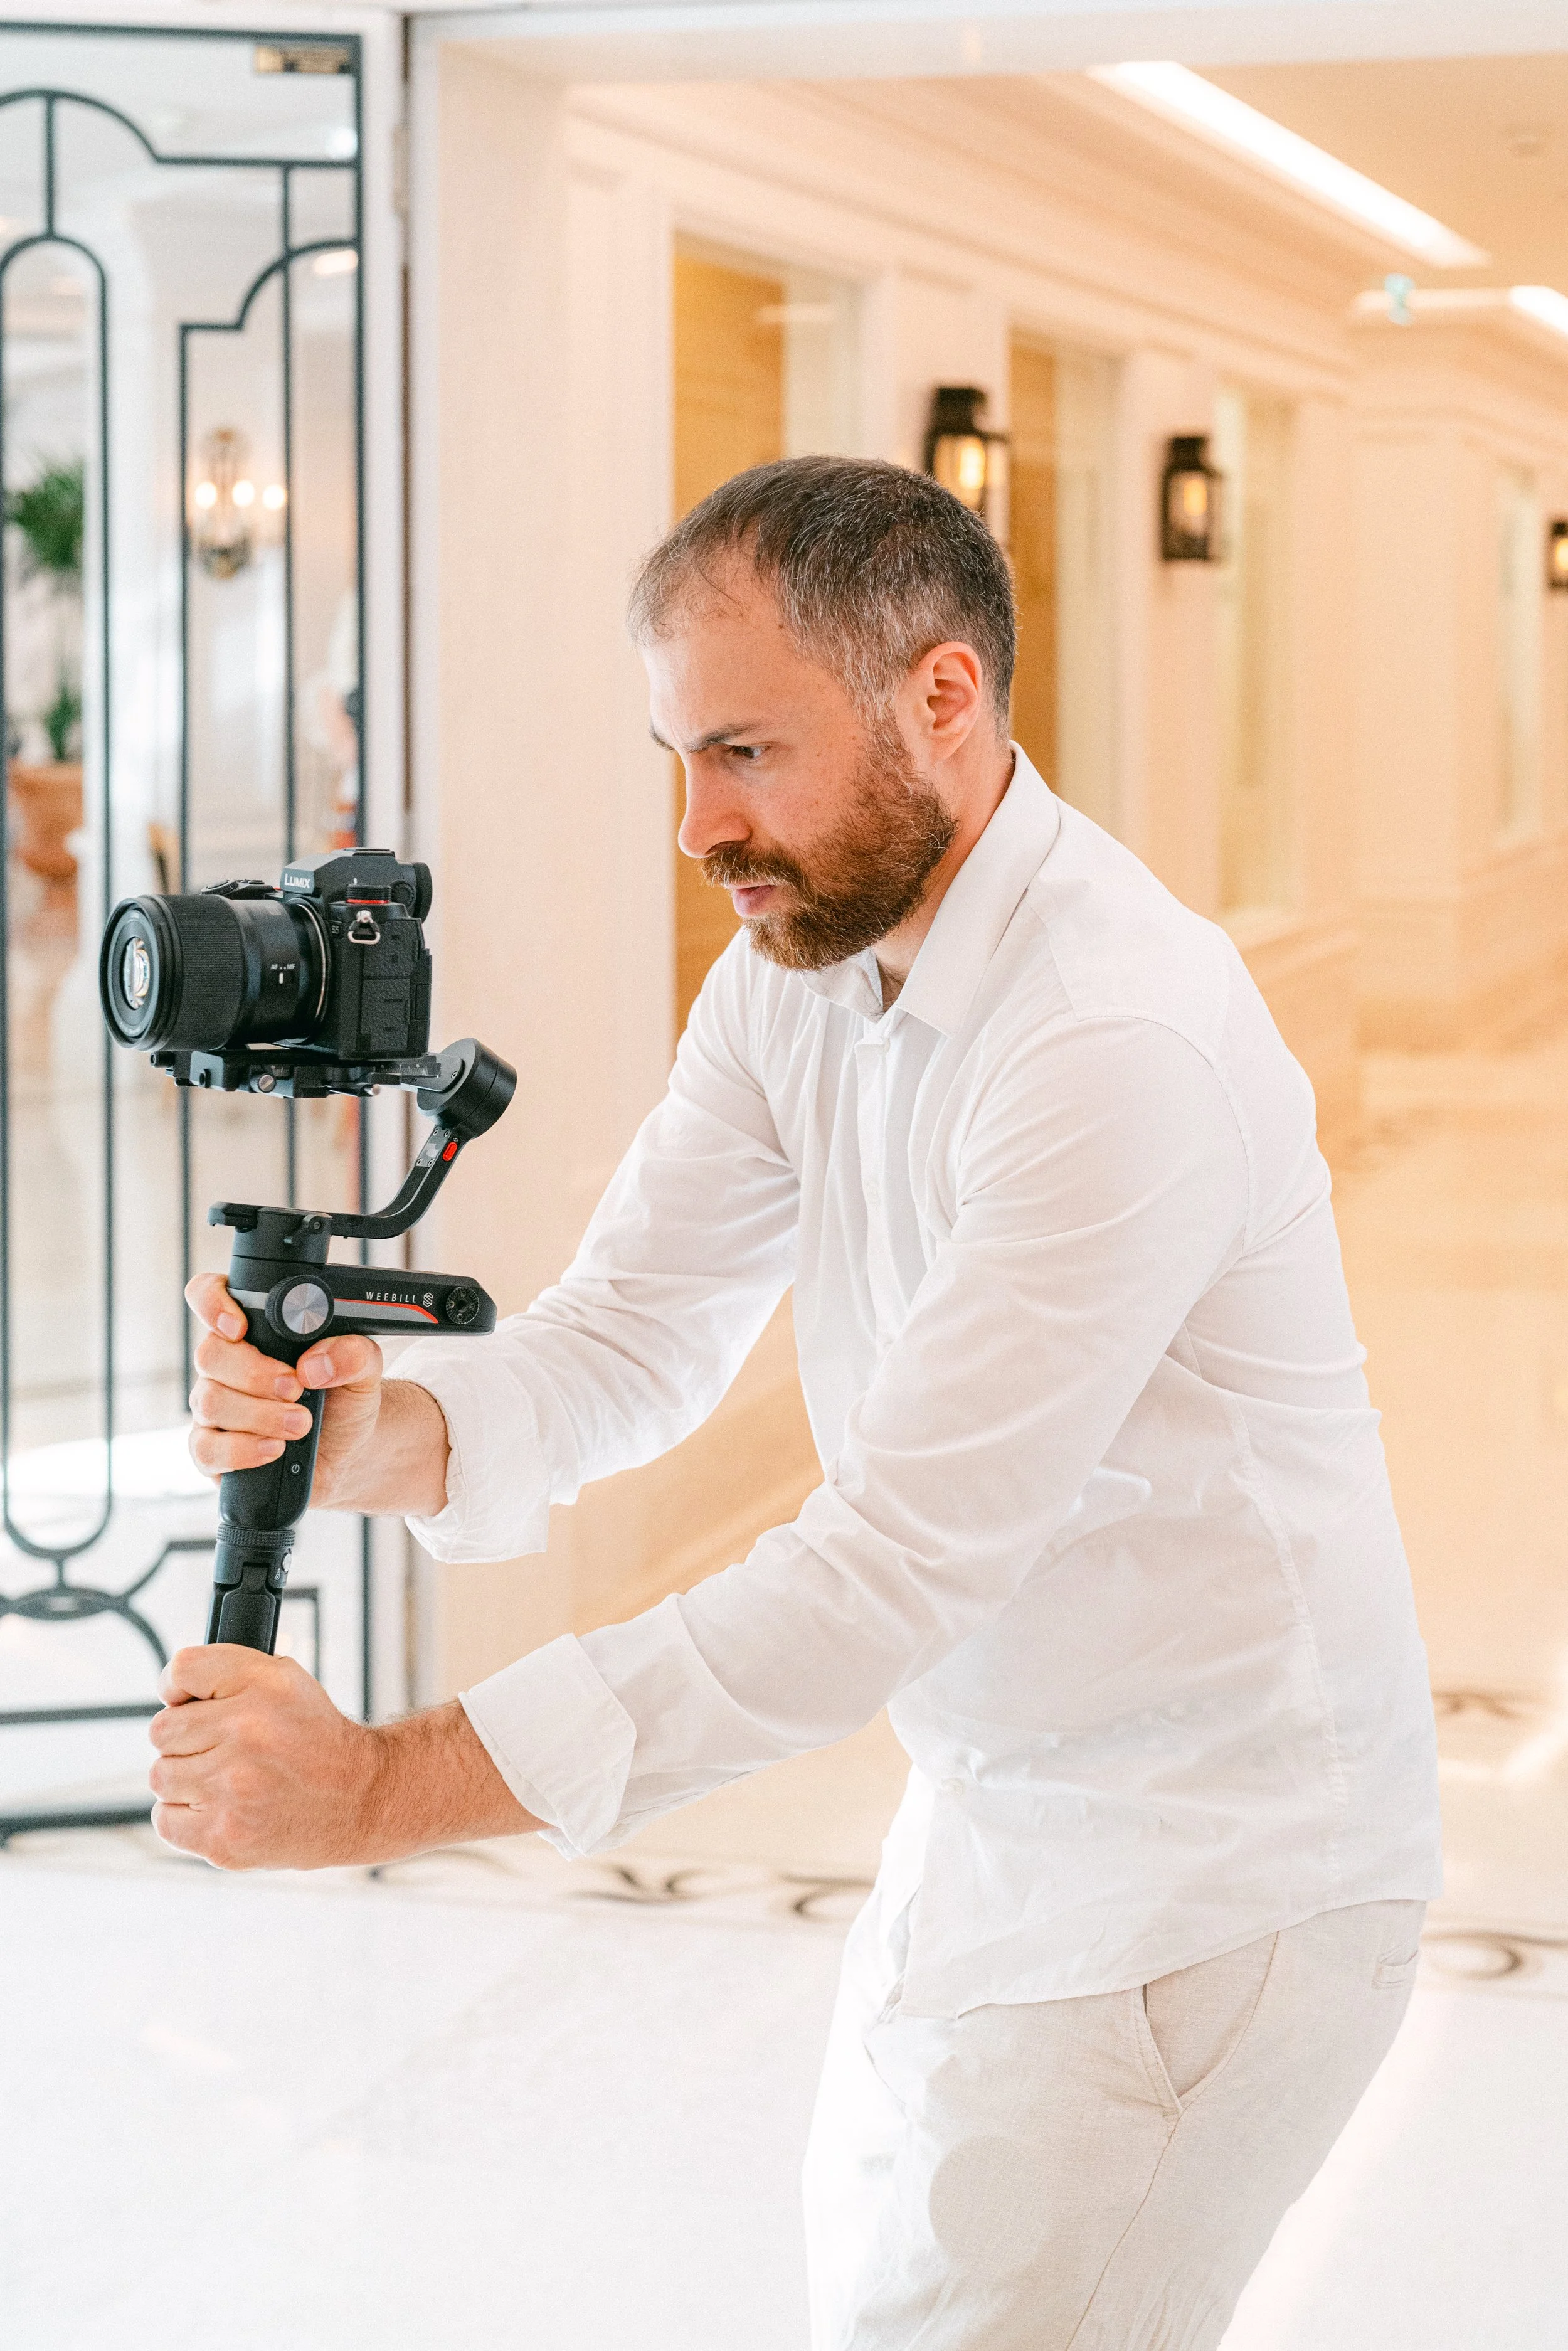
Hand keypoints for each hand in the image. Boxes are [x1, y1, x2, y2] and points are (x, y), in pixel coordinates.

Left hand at [149, 1646, 541, 1869]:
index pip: (181, 1670)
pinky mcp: (223, 1838)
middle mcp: (247, 1733)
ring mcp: (232, 1790)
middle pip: (162, 1730)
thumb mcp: (283, 1680)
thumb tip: (169, 1692)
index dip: (178, 1687)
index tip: (190, 1701)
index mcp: (264, 1686)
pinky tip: (220, 1808)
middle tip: (223, 1748)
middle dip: (187, 1739)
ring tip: (227, 1780)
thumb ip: (226, 1670)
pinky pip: (165, 1819)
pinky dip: (184, 1816)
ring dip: (185, 1778)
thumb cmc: (315, 1739)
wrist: (360, 1800)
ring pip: (161, 1776)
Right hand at [186, 1271, 384, 1506]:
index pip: (209, 1294)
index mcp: (254, 1327)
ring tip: (301, 1423)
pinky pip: (205, 1448)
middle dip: (255, 1374)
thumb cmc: (345, 1395)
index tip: (240, 1327)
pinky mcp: (212, 1447)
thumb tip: (315, 1364)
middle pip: (210, 1354)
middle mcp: (226, 1362)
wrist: (349, 1445)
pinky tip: (274, 1449)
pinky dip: (243, 1450)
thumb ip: (353, 1353)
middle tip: (296, 1388)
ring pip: (209, 1402)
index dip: (212, 1304)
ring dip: (260, 1415)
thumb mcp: (365, 1368)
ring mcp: (214, 1405)